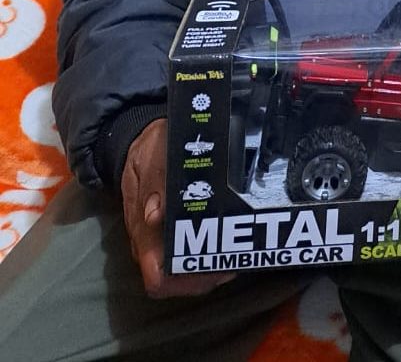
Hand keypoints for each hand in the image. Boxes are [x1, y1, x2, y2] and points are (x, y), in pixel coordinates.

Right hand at [122, 119, 234, 297]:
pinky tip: (228, 238)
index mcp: (142, 231)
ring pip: (183, 271)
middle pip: (175, 282)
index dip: (186, 282)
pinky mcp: (167, 231)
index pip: (157, 279)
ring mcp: (157, 240)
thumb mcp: (153, 156)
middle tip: (238, 259)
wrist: (138, 142)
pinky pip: (187, 252)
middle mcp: (149, 244)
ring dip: (210, 266)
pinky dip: (208, 251)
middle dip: (206, 276)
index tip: (217, 266)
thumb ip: (155, 182)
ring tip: (238, 251)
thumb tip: (154, 215)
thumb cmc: (148, 151)